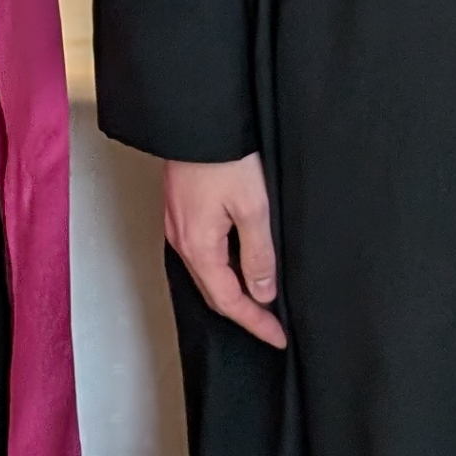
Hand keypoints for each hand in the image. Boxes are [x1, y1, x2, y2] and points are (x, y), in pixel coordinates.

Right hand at [163, 152, 287, 348]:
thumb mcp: (252, 207)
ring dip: (232, 290)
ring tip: (259, 301)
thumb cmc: (222, 156)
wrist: (196, 118)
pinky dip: (222, 268)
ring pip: (207, 272)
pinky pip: (201, 252)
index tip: (278, 336)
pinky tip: (238, 264)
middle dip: (243, 312)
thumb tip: (262, 292)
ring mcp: (177, 225)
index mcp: (198, 247)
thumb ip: (258, 254)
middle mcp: (181, 240)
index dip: (254, 322)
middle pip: (213, 291)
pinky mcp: (180, 210)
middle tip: (271, 325)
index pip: (228, 301)